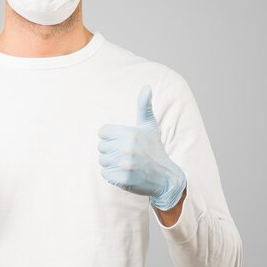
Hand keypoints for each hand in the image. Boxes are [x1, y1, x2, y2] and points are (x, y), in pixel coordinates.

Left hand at [97, 85, 186, 210]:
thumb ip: (144, 106)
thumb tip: (147, 87)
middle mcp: (127, 148)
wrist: (165, 177)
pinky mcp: (123, 179)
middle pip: (101, 147)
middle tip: (126, 154)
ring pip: (102, 160)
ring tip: (126, 163)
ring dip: (111, 163)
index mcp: (130, 133)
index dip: (110, 137)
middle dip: (111, 151)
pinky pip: (105, 174)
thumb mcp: (150, 126)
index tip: (122, 142)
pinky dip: (112, 175)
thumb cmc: (154, 149)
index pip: (102, 132)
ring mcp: (125, 164)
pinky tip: (125, 173)